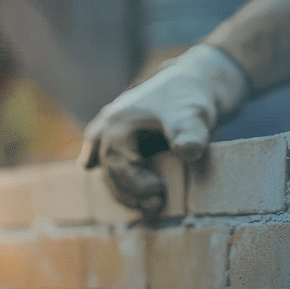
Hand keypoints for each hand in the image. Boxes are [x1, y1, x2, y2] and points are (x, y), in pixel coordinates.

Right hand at [79, 45, 248, 218]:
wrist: (193, 83)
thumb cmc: (189, 98)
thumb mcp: (192, 115)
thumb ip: (189, 134)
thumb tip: (189, 152)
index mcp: (118, 122)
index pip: (116, 162)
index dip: (136, 183)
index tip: (160, 191)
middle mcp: (108, 126)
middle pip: (110, 170)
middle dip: (130, 192)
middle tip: (158, 205)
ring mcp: (111, 131)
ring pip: (107, 168)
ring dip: (123, 190)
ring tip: (150, 205)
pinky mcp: (121, 137)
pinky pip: (106, 157)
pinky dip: (107, 170)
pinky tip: (95, 174)